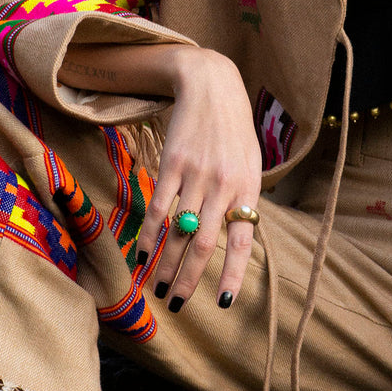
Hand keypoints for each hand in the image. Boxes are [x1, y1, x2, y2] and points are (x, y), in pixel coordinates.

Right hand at [134, 47, 263, 311]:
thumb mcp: (250, 163)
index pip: (242, 241)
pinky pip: (159, 208)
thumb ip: (243, 199)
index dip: (231, 274)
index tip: (222, 303)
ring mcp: (197, 175)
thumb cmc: (234, 131)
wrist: (212, 87)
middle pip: (204, 244)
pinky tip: (141, 255)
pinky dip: (148, 235)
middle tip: (175, 303)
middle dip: (188, 279)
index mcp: (248, 188)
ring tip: (156, 288)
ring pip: (179, 232)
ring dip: (165, 264)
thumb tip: (236, 240)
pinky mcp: (173, 165)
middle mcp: (224, 185)